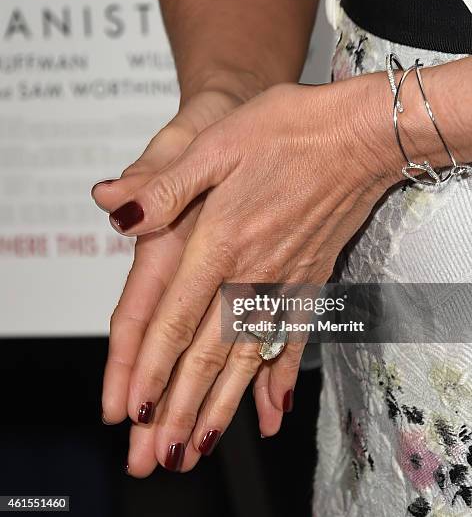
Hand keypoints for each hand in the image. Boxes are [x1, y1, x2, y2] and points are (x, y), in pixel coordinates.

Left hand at [106, 72, 397, 472]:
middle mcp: (251, 270)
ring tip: (204, 446)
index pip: (175, 318)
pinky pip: (294, 338)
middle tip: (161, 454)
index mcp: (219, 239)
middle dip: (181, 407)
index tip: (135, 411)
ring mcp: (285, 280)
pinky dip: (280, 378)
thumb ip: (166, 188)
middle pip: (208, 351)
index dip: (152, 367)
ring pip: (247, 357)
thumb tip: (117, 211)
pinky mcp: (312, 279)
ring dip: (222, 405)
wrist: (357, 134)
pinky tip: (275, 413)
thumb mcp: (215, 143)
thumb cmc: (287, 129)